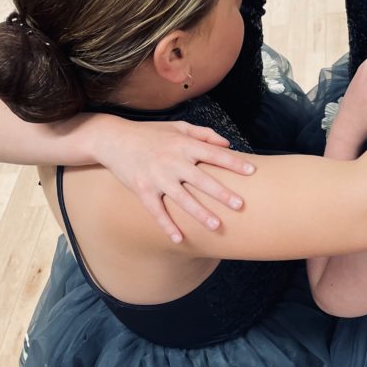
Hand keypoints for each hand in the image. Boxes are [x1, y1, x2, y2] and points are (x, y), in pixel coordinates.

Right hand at [91, 117, 254, 241]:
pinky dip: (167, 226)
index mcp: (183, 144)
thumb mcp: (177, 127)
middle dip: (221, 193)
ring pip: (182, 198)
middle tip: (241, 205)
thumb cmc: (150, 133)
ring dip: (200, 213)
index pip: (213, 154)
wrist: (114, 139)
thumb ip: (204, 134)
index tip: (252, 171)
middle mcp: (172, 161)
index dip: (233, 163)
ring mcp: (157, 177)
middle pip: (201, 179)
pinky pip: (156, 211)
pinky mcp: (142, 190)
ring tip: (217, 225)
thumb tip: (228, 144)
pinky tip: (179, 239)